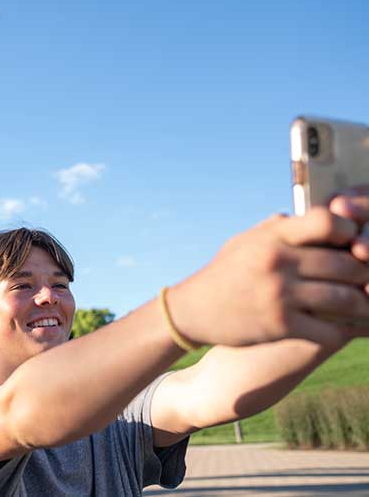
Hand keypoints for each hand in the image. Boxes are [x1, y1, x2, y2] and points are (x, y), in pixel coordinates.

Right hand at [169, 194, 368, 347]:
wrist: (193, 309)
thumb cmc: (226, 272)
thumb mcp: (247, 240)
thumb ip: (282, 228)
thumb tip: (318, 216)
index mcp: (272, 237)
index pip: (329, 222)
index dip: (350, 233)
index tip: (350, 245)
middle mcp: (278, 262)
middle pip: (347, 265)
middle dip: (362, 274)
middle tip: (363, 281)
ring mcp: (280, 295)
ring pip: (346, 299)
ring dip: (359, 304)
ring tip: (359, 305)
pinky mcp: (281, 326)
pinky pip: (330, 330)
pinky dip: (341, 330)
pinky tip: (339, 327)